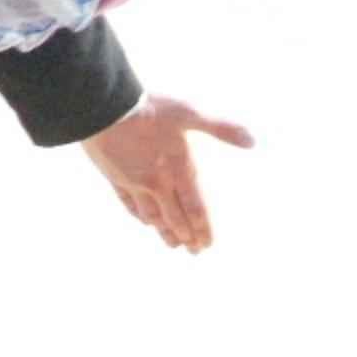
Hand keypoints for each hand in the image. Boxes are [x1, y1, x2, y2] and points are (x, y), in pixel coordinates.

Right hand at [80, 92, 253, 251]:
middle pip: (175, 217)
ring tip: (173, 244)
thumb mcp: (189, 113)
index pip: (195, 208)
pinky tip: (145, 221)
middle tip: (194, 251)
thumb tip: (253, 140)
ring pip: (152, 215)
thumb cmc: (149, 108)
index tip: (207, 244)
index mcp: (178, 169)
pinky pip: (129, 204)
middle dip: (187, 236)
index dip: (202, 228)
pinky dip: (140, 216)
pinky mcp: (114, 177)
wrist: (104, 106)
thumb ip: (221, 127)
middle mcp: (157, 182)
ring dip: (164, 231)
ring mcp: (134, 182)